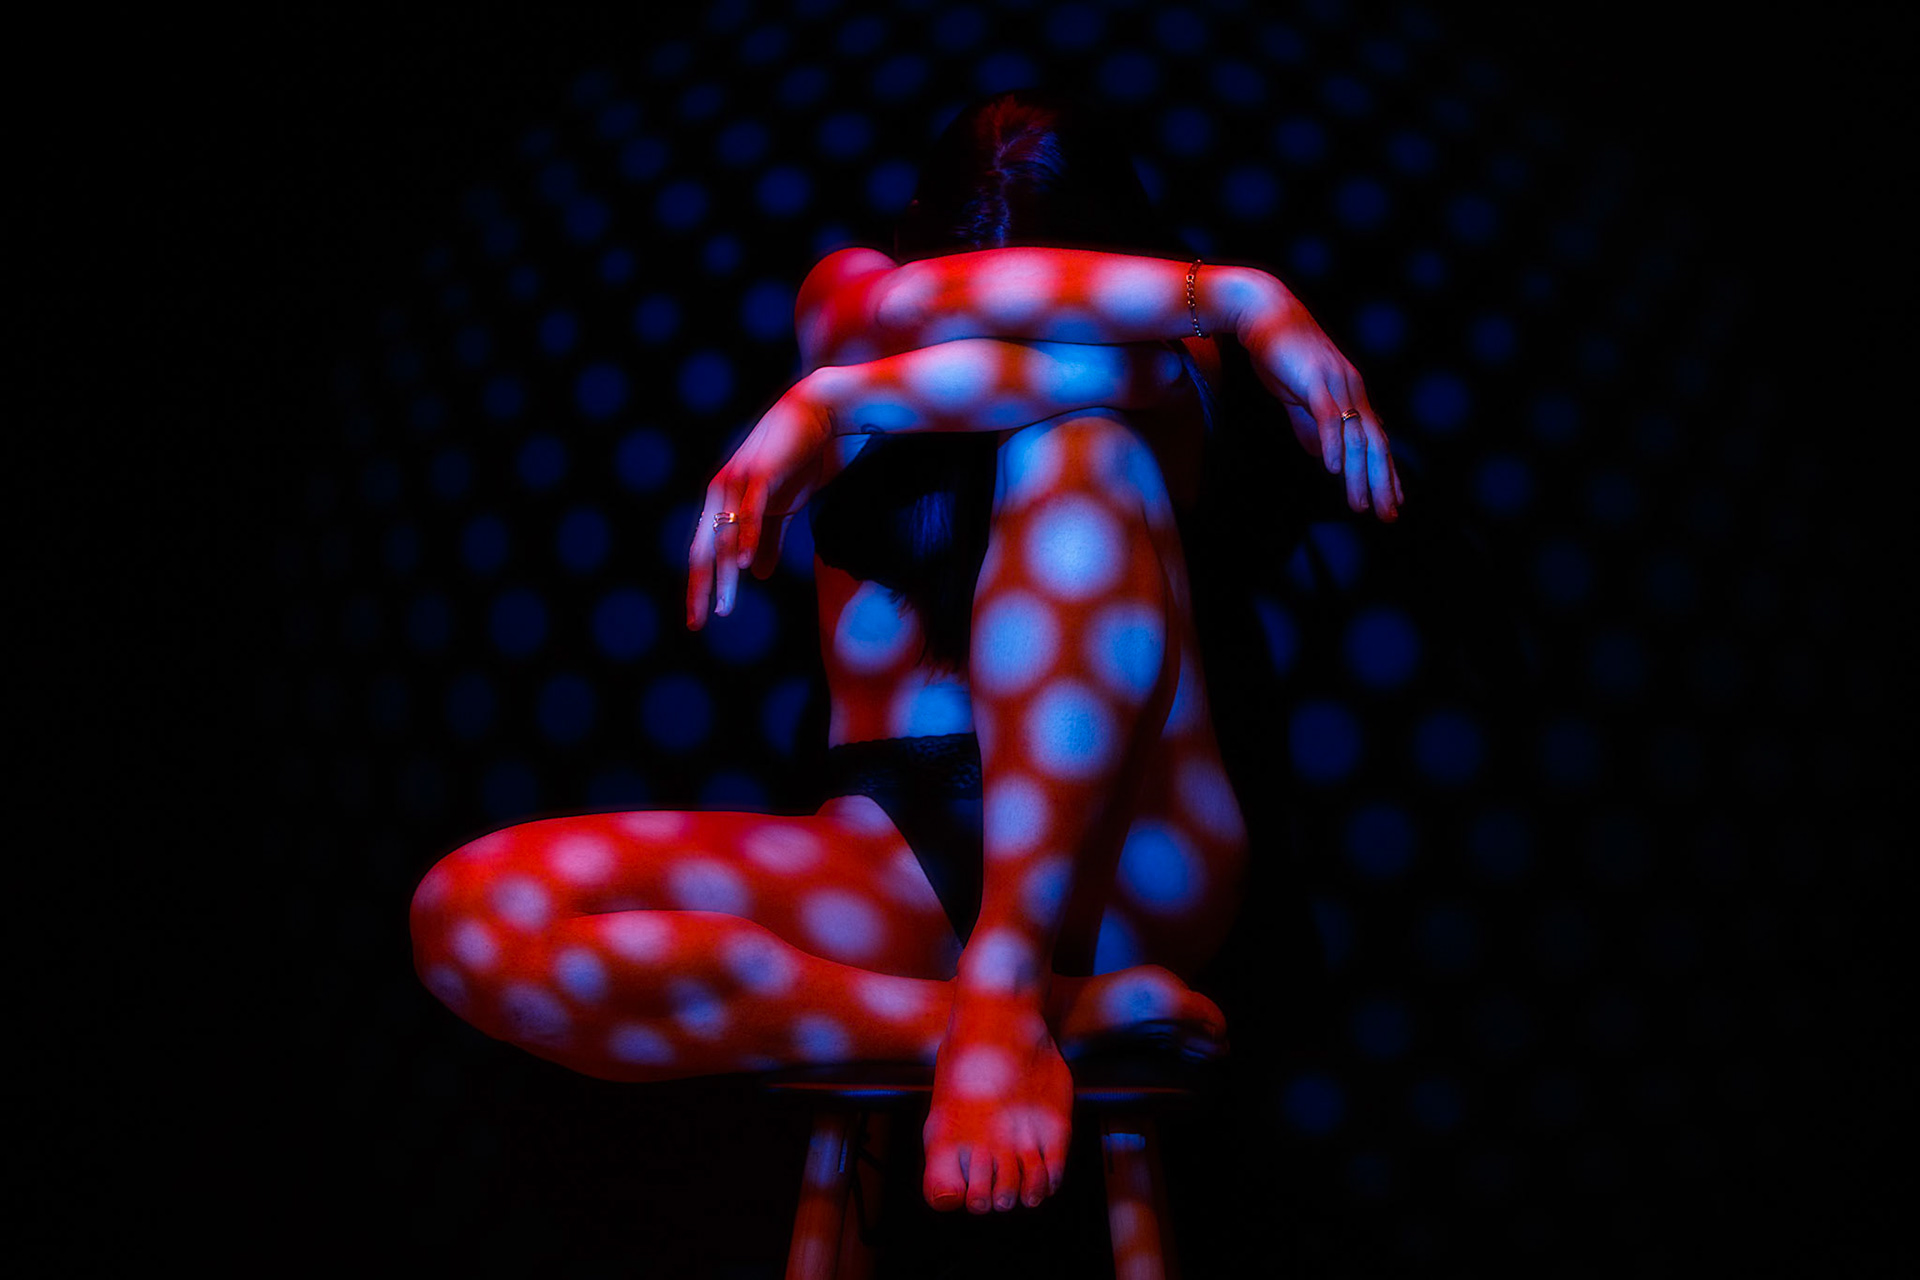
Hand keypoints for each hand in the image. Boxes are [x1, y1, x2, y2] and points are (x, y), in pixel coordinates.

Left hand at [686, 378, 831, 628]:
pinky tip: (744, 565)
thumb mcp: (783, 508)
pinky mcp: (762, 473)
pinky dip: (746, 538)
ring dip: (724, 575)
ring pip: (725, 537)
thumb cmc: (799, 459)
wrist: (819, 415)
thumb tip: (757, 574)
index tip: (698, 618)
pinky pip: (751, 512)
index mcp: (724, 501)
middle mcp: (722, 492)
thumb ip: (768, 540)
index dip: (700, 584)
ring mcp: (739, 481)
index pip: (704, 550)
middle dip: (701, 588)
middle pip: (704, 548)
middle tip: (698, 622)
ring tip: (724, 606)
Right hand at [1239, 288, 1403, 521]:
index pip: (1377, 439)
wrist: (1263, 313)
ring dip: (1359, 474)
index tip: (1394, 500)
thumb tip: (1322, 457)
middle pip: (1376, 443)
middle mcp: (1353, 389)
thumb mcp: (1299, 397)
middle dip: (1384, 482)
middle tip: (1388, 514)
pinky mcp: (1314, 381)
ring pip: (1356, 437)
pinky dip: (1332, 444)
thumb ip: (1311, 427)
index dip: (1387, 472)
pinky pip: (1328, 418)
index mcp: (1352, 393)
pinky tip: (1332, 470)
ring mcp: (1336, 384)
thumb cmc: (1280, 352)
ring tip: (1360, 504)